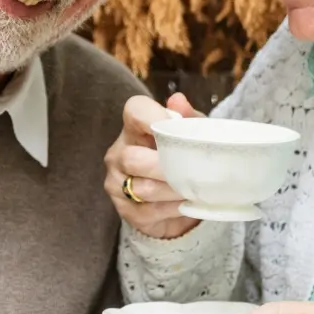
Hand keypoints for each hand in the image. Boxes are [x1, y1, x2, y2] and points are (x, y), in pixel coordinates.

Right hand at [104, 92, 201, 239]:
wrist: (175, 198)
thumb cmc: (181, 157)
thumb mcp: (191, 135)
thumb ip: (188, 119)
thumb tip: (179, 102)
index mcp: (133, 128)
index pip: (134, 112)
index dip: (153, 116)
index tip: (176, 124)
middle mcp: (118, 154)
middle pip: (133, 158)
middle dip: (167, 166)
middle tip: (193, 170)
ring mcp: (117, 184)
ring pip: (144, 188)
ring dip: (174, 190)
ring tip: (196, 189)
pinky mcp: (125, 211)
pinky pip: (149, 211)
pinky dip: (173, 209)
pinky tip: (187, 204)